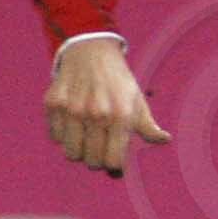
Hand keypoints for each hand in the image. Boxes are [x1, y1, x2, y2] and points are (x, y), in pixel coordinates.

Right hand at [44, 37, 171, 177]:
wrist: (91, 52)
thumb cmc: (118, 82)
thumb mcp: (138, 101)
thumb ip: (148, 126)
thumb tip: (164, 140)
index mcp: (121, 115)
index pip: (112, 161)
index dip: (114, 166)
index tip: (114, 161)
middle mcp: (96, 113)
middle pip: (91, 160)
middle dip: (96, 160)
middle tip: (100, 150)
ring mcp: (72, 109)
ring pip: (70, 152)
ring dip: (78, 150)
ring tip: (86, 138)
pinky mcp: (53, 104)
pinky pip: (55, 136)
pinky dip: (63, 136)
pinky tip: (72, 123)